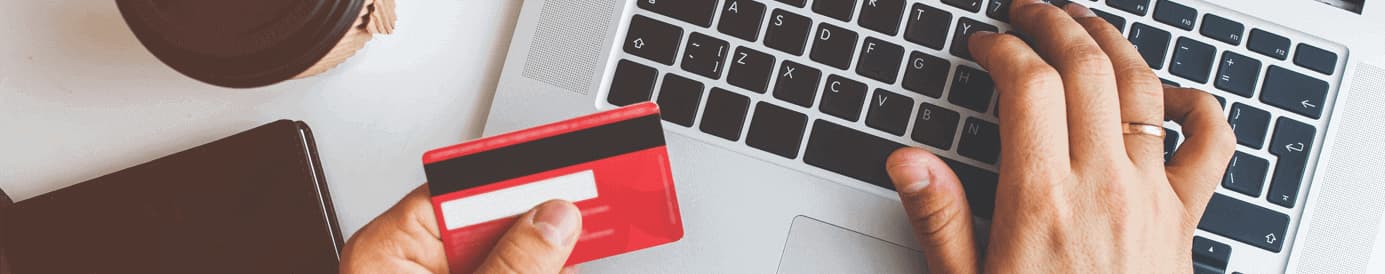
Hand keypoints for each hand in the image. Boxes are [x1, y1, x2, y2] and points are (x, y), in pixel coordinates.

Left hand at [340, 185, 581, 273]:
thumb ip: (511, 267)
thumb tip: (554, 220)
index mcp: (390, 248)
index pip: (459, 187)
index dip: (513, 174)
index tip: (561, 164)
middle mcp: (410, 260)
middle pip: (488, 218)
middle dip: (537, 219)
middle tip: (585, 212)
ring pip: (506, 248)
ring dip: (543, 252)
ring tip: (577, 246)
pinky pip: (504, 269)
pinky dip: (535, 269)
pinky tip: (560, 265)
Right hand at [885, 1, 1234, 272]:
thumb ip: (940, 219)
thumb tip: (908, 162)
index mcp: (1041, 200)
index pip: (1026, 86)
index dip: (1001, 49)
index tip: (983, 45)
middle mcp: (1102, 187)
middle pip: (1086, 68)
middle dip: (1054, 24)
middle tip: (1029, 12)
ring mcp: (1152, 197)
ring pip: (1142, 89)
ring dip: (1113, 43)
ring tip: (1084, 25)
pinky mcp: (1185, 218)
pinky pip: (1210, 145)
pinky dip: (1197, 106)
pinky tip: (1172, 93)